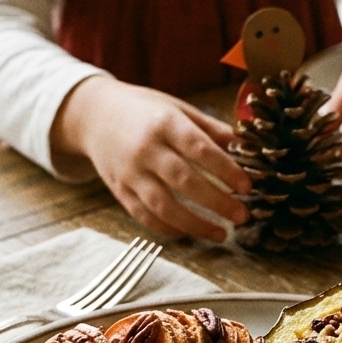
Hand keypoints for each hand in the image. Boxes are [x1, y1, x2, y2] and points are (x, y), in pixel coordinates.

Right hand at [51, 77, 250, 241]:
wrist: (94, 115)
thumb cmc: (145, 111)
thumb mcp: (178, 109)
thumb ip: (212, 129)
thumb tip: (247, 146)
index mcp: (165, 123)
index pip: (199, 149)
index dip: (226, 170)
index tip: (247, 187)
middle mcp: (145, 149)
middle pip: (184, 180)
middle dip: (217, 202)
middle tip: (242, 215)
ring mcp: (129, 173)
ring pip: (162, 206)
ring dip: (195, 224)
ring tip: (221, 234)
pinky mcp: (119, 190)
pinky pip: (144, 216)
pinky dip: (168, 229)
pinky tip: (190, 233)